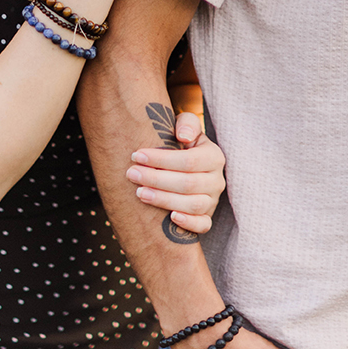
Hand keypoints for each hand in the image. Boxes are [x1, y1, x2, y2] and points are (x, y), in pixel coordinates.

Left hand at [126, 109, 224, 233]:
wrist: (185, 164)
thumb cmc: (180, 143)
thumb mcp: (185, 127)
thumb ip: (187, 123)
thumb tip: (183, 136)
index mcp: (213, 156)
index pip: (188, 160)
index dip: (161, 159)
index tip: (137, 155)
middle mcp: (216, 180)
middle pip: (188, 183)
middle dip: (156, 179)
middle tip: (131, 174)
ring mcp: (212, 201)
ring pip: (193, 205)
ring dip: (164, 200)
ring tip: (139, 193)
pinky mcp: (206, 217)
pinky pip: (203, 225)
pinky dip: (189, 224)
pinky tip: (171, 218)